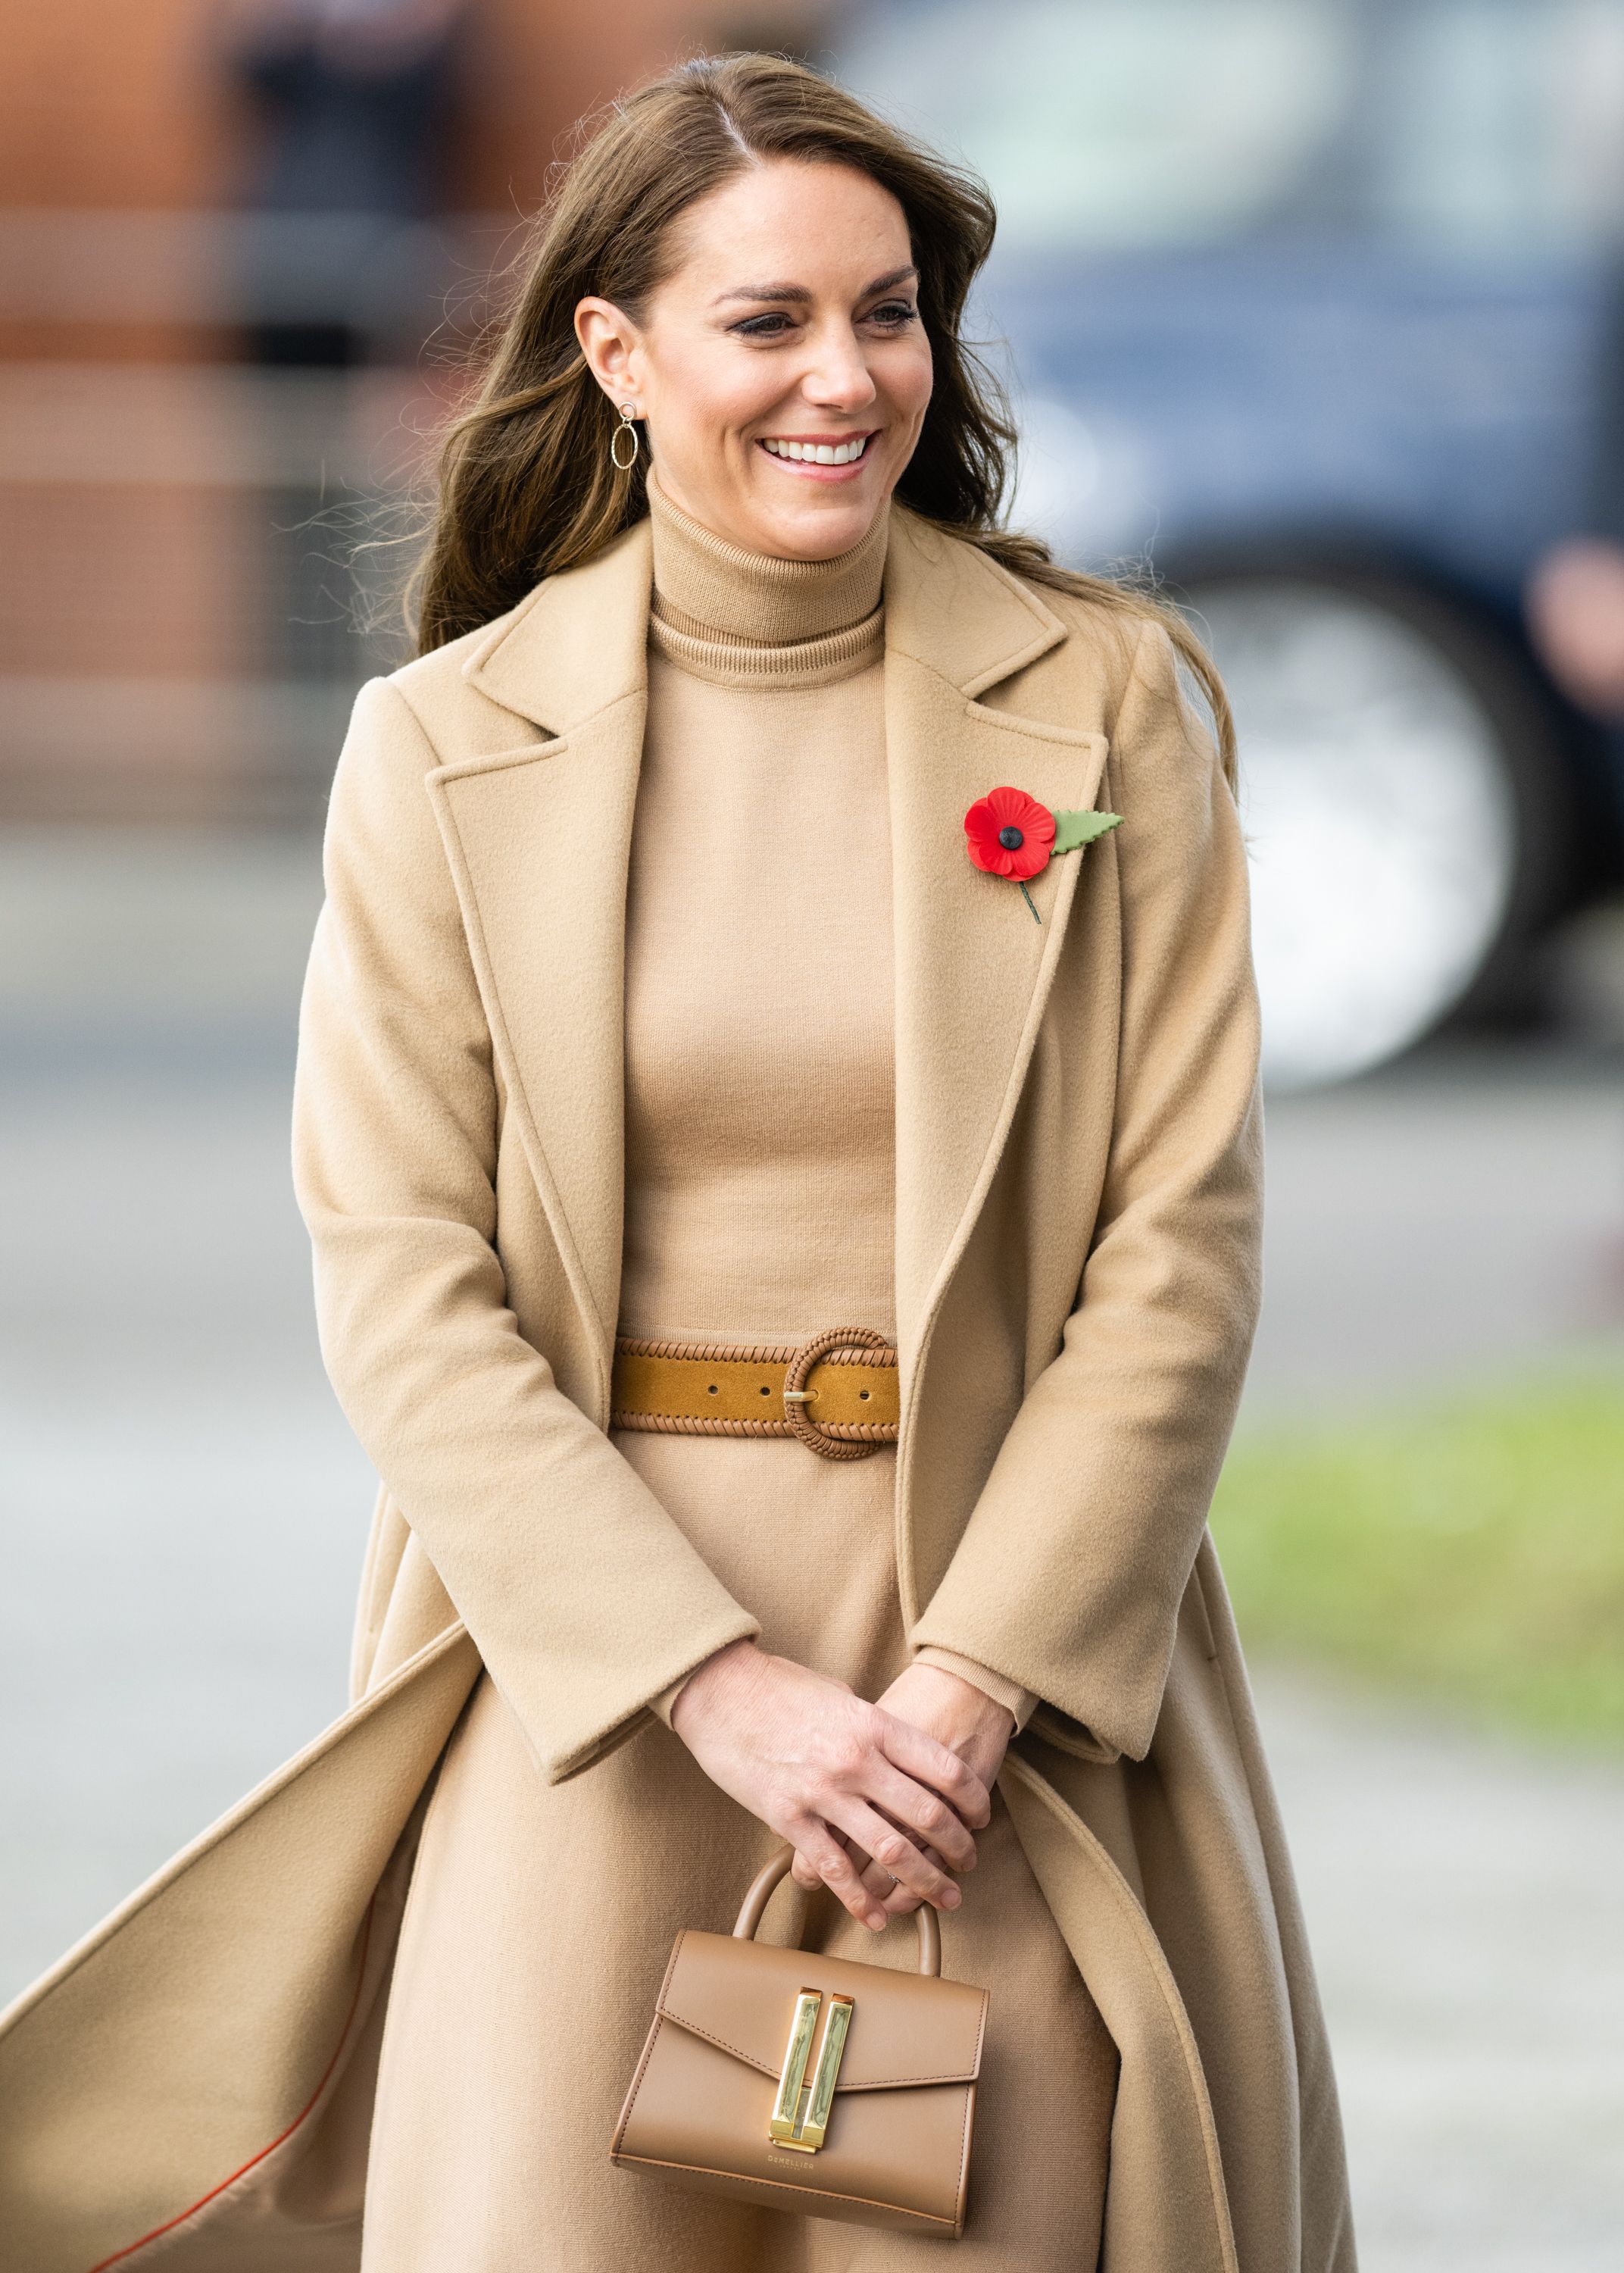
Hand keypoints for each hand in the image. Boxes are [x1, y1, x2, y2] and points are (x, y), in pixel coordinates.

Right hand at [670, 1640, 992, 1931]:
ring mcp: (824, 1792)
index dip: (973, 1800)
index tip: (981, 1818)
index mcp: (874, 1725)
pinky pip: (835, 1869)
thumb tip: (897, 1749)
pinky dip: (860, 1899)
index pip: (944, 1769)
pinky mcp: (789, 1818)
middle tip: (969, 1864)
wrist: (720, 1690)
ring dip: (924, 1881)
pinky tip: (877, 1917)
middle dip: (958, 1848)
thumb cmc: (779, 1686)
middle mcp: (857, 1761)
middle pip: (927, 1815)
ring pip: (889, 1850)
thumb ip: (872, 1726)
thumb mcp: (840, 1695)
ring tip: (944, 1899)